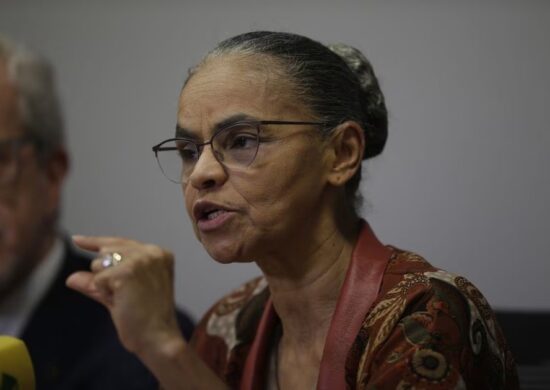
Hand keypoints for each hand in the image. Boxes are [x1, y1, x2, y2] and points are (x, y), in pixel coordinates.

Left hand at [66, 236, 183, 354]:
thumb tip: (71, 278)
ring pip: (99, 264)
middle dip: (105, 274)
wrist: (157, 337)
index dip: (96, 242)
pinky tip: (123, 301)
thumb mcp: (120, 294)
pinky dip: (104, 293)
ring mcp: (140, 259)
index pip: (120, 242)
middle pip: (106, 251)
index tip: (76, 240)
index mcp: (158, 254)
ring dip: (105, 284)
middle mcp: (152, 251)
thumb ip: (98, 282)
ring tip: (127, 299)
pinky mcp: (128, 271)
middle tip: (126, 296)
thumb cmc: (145, 319)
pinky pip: (98, 279)